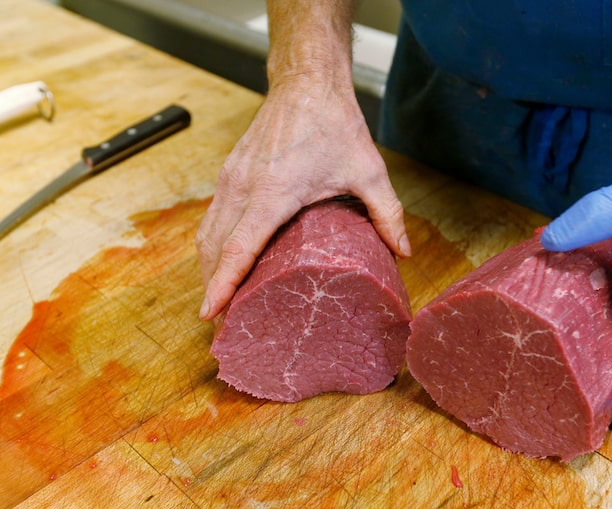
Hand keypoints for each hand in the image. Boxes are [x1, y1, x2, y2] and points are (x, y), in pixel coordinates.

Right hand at [196, 81, 410, 319]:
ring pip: (207, 233)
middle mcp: (244, 187)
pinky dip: (212, 245)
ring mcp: (231, 178)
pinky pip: (212, 216)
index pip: (238, 248)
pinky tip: (222, 262)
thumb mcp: (368, 171)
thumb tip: (404, 252)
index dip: (222, 284)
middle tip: (223, 323)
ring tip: (219, 301)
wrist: (306, 82)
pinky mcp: (229, 172)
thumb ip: (387, 214)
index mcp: (273, 193)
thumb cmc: (334, 123)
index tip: (212, 312)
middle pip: (214, 248)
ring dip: (208, 268)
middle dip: (213, 287)